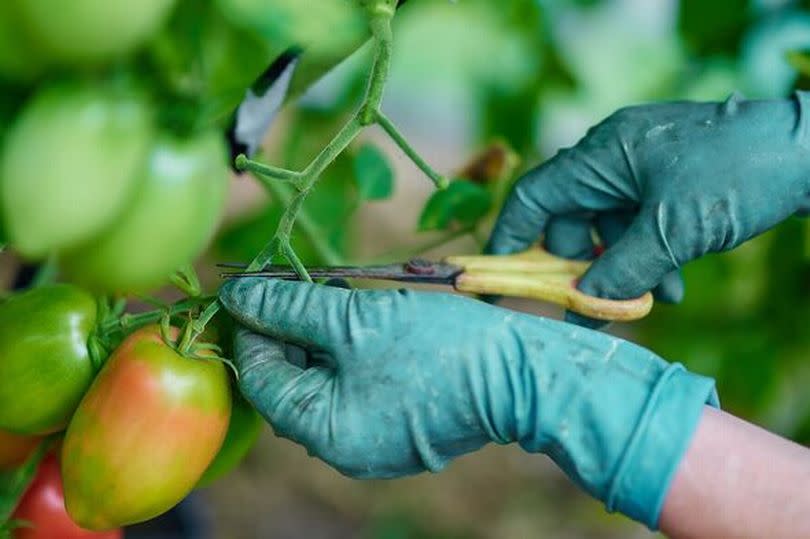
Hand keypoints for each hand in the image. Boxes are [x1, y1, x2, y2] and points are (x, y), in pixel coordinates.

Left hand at [219, 278, 716, 527]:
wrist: (525, 374)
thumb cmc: (441, 347)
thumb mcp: (356, 318)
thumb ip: (290, 306)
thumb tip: (236, 292)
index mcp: (325, 432)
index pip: (260, 377)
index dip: (250, 326)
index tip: (254, 284)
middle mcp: (343, 448)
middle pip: (291, 380)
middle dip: (289, 328)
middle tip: (299, 282)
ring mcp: (373, 441)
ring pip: (325, 381)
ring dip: (321, 337)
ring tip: (336, 295)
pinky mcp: (398, 426)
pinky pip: (356, 388)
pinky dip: (351, 353)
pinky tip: (364, 320)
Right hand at [487, 92, 809, 324]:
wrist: (809, 149)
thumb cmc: (736, 176)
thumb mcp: (672, 232)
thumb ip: (621, 272)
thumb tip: (584, 306)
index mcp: (601, 155)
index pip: (535, 197)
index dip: (512, 238)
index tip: (500, 277)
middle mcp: (615, 158)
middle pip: (572, 220)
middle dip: (584, 267)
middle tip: (595, 306)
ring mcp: (644, 167)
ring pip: (610, 229)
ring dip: (624, 268)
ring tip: (655, 299)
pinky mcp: (671, 180)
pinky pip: (641, 224)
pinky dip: (650, 256)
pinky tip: (674, 284)